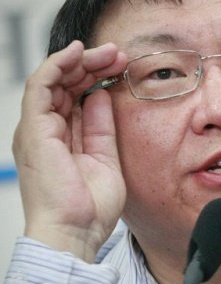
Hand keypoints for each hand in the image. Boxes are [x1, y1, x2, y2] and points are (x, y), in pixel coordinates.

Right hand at [13, 40, 128, 261]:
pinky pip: (41, 85)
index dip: (97, 77)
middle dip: (92, 65)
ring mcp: (37, 129)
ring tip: (108, 51)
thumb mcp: (106, 158)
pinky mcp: (33, 129)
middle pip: (65, 84)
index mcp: (61, 139)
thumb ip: (101, 127)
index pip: (74, 96)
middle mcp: (45, 131)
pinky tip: (78, 53)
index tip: (123, 67)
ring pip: (53, 80)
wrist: (76, 231)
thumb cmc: (91, 207)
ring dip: (80, 60)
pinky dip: (58, 64)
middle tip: (119, 54)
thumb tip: (102, 96)